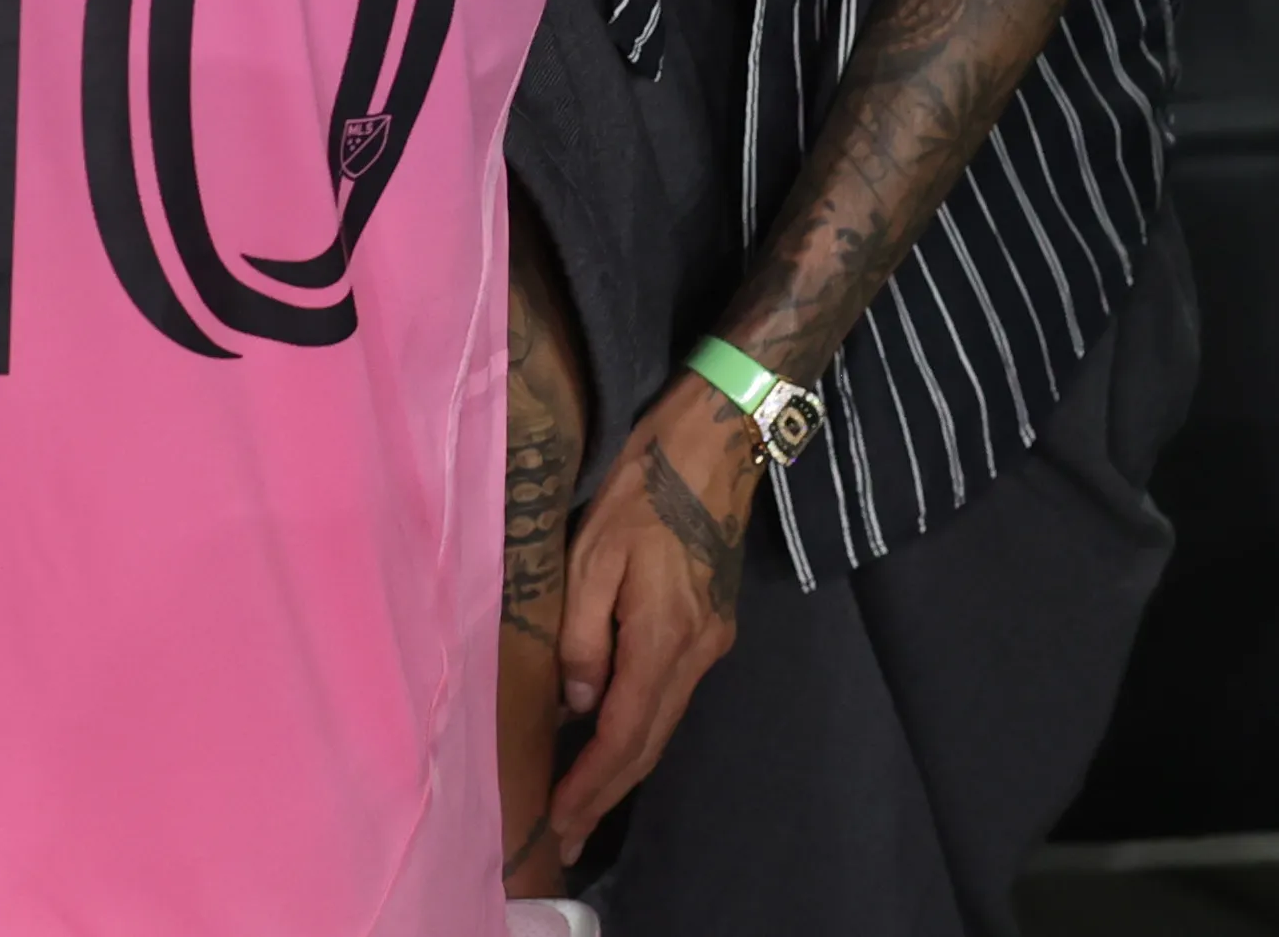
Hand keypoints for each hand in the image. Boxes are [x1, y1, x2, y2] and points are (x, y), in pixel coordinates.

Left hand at [541, 374, 757, 866]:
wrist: (718, 443)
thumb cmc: (646, 487)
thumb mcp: (595, 552)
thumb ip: (583, 632)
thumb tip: (581, 703)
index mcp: (665, 634)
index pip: (625, 732)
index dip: (592, 784)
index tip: (560, 821)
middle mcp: (698, 651)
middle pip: (650, 741)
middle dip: (607, 793)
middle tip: (566, 836)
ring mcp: (713, 641)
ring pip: (665, 722)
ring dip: (626, 766)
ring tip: (584, 802)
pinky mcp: (715, 627)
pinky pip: (673, 695)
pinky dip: (643, 728)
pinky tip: (615, 739)